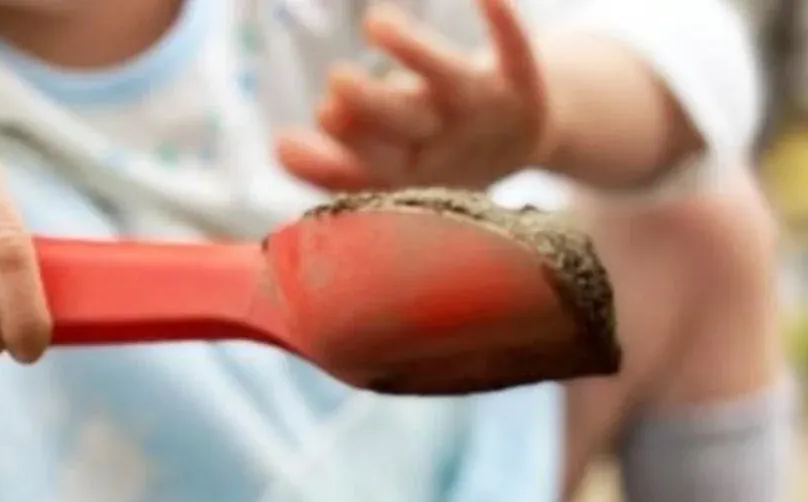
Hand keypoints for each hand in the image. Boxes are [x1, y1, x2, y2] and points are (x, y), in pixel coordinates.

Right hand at [276, 1, 553, 195]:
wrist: (524, 140)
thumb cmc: (437, 150)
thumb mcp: (390, 165)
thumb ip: (341, 155)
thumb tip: (283, 147)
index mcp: (407, 171)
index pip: (361, 171)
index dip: (326, 163)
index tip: (284, 145)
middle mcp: (442, 141)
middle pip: (402, 122)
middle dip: (370, 106)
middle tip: (336, 86)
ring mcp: (481, 111)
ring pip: (447, 80)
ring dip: (415, 53)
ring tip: (376, 24)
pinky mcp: (520, 83)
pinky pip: (514, 50)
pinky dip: (503, 24)